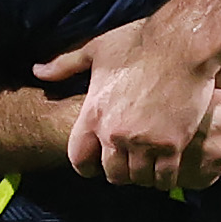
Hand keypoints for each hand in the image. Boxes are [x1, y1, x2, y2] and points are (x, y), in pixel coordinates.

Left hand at [35, 9, 220, 187]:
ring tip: (149, 167)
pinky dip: (165, 178)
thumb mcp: (96, 50)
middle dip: (118, 171)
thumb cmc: (139, 43)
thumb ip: (65, 64)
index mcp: (93, 114)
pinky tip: (167, 171)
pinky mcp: (172, 144)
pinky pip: (164, 177)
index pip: (79, 159)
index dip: (87, 166)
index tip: (97, 164)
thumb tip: (38, 70)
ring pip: (138, 178)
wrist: (183, 43)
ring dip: (142, 175)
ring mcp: (144, 141)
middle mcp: (115, 133)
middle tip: (129, 164)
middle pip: (112, 174)